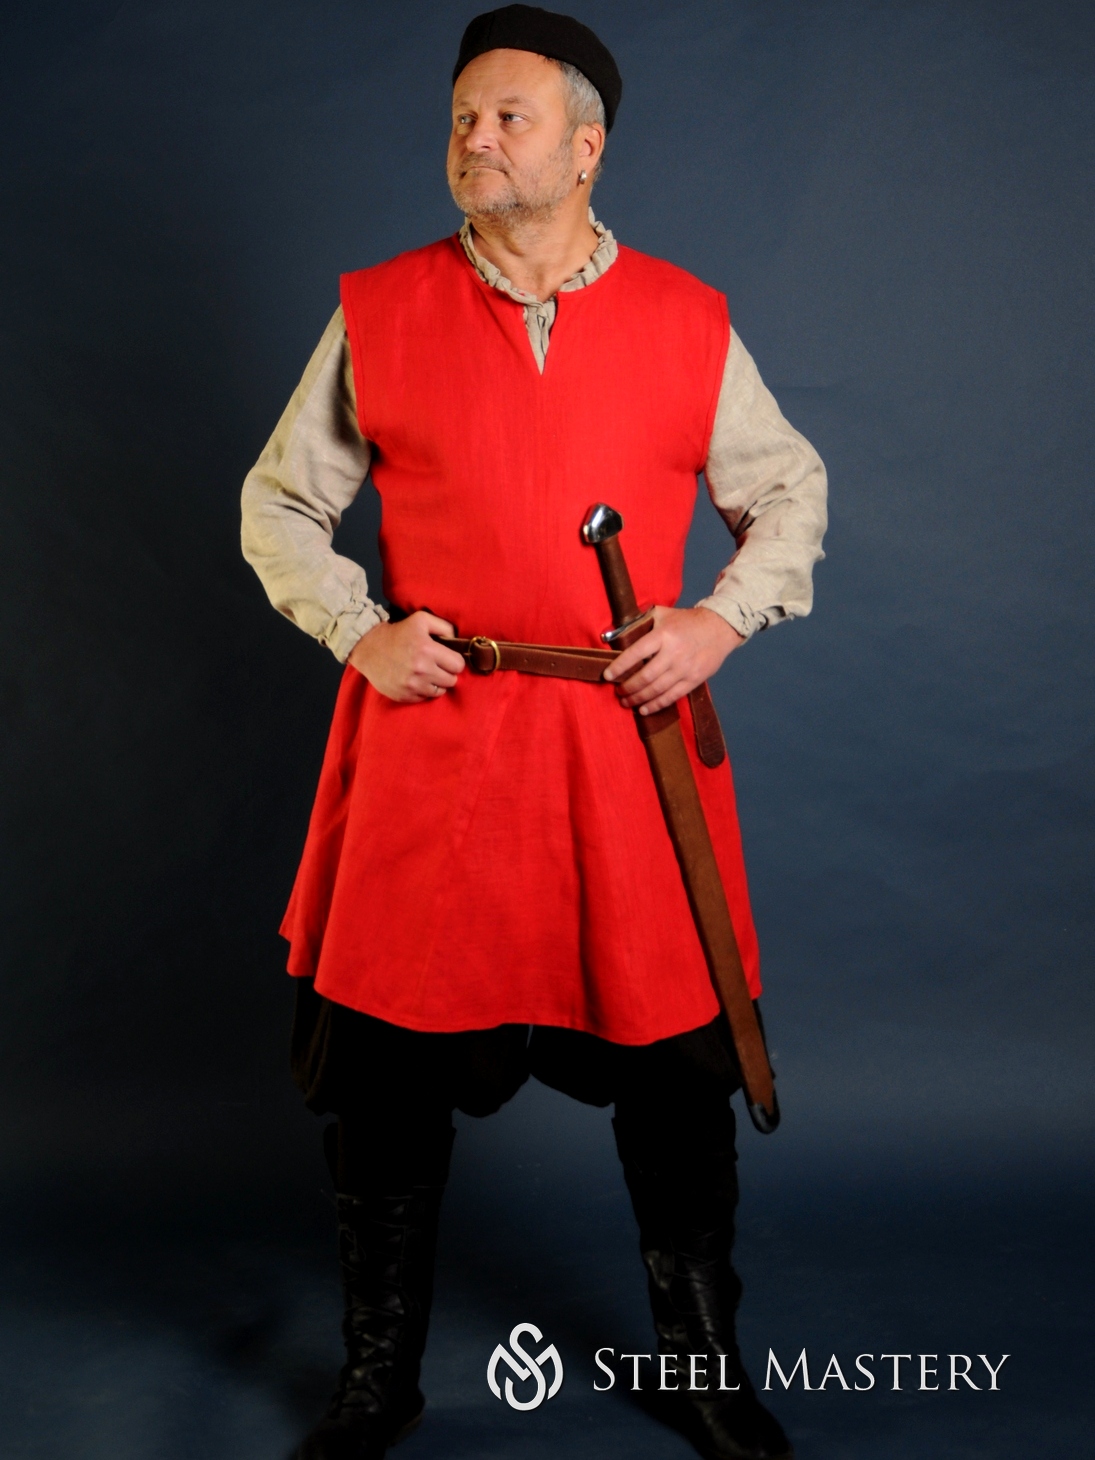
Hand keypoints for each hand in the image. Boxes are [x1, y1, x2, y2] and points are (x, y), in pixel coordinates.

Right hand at [347, 611, 464, 702]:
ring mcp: (411, 685)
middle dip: (447, 672)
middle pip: (451, 680)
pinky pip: (425, 698)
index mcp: (427, 650)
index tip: (447, 658)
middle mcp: (421, 670)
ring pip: (440, 692)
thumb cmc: (398, 633)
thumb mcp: (421, 619)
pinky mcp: (403, 696)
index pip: (458, 665)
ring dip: (436, 683)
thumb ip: (444, 626)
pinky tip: (416, 680)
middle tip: (437, 666)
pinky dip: (423, 691)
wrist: (368, 648)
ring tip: (427, 673)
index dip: (455, 661)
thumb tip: (458, 640)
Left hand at [602, 605, 743, 713]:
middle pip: (645, 676)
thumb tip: (614, 634)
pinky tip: (644, 709)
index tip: (607, 676)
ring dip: (638, 698)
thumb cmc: (686, 621)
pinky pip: (671, 696)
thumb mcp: (662, 614)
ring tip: (626, 702)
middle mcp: (673, 653)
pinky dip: (656, 705)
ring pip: (656, 689)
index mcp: (663, 635)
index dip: (619, 666)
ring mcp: (684, 669)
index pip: (636, 653)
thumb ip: (640, 622)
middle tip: (618, 691)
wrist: (720, 627)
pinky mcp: (694, 679)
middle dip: (628, 687)